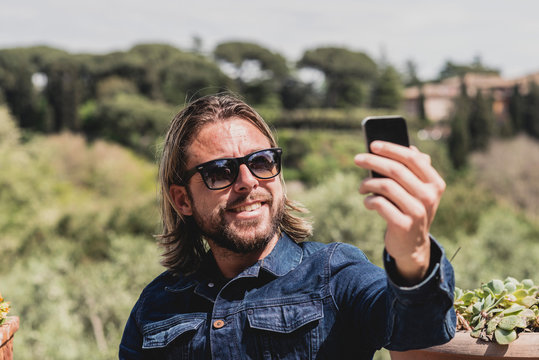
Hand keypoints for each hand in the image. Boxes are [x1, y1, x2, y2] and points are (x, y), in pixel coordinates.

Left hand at [354, 141, 445, 283]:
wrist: (413, 246)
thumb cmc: (410, 209)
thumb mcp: (418, 190)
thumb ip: (414, 169)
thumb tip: (408, 147)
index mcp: (435, 183)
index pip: (413, 158)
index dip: (391, 149)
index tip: (373, 144)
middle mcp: (429, 196)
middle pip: (396, 170)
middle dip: (373, 161)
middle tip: (357, 159)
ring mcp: (418, 212)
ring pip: (385, 186)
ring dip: (368, 183)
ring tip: (362, 187)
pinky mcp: (403, 225)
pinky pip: (379, 204)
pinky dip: (369, 200)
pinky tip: (368, 202)